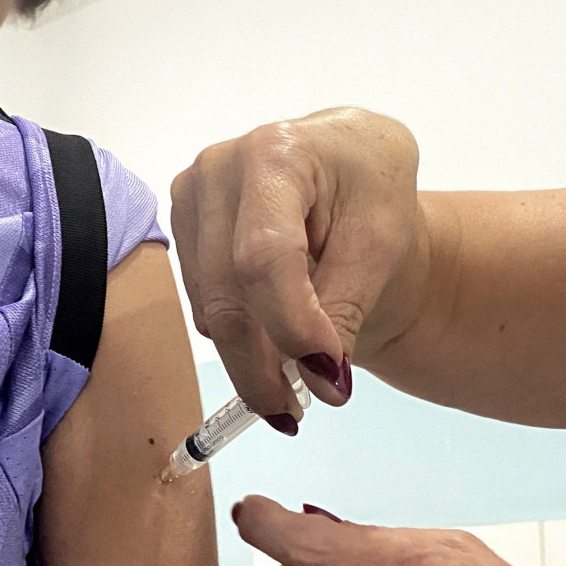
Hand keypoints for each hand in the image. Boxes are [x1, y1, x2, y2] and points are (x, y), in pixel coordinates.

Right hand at [169, 108, 424, 415]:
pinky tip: (273, 350)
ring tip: (294, 390)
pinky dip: (239, 338)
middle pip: (228, 291)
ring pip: (210, 307)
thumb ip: (348, 307)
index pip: (266, 257)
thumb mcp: (381, 242)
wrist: (350, 174)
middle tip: (296, 413)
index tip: (329, 376)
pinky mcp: (184, 223)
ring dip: (251, 362)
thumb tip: (322, 381)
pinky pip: (203, 303)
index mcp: (279, 152)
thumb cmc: (373, 192)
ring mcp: (192, 194)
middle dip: (262, 365)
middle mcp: (220, 166)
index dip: (292, 325)